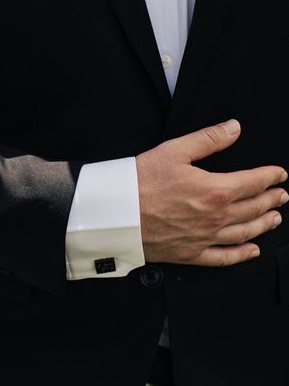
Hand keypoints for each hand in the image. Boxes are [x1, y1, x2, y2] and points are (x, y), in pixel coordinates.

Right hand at [137, 119, 287, 266]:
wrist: (114, 214)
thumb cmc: (139, 182)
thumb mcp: (173, 151)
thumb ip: (208, 139)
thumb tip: (233, 128)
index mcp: (215, 190)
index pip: (254, 182)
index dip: (271, 177)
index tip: (280, 174)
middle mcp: (216, 217)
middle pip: (254, 208)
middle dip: (272, 199)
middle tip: (281, 195)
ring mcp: (205, 237)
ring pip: (245, 232)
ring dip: (264, 224)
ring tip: (274, 218)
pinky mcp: (190, 253)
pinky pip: (224, 257)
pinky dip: (242, 254)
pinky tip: (252, 250)